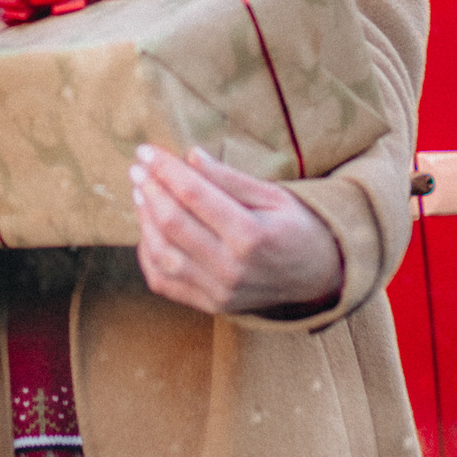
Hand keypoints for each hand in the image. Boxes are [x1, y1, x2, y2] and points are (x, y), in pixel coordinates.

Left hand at [130, 146, 343, 317]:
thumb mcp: (274, 195)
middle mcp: (231, 268)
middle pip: (173, 224)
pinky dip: (148, 256)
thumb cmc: (297, 227)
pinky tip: (146, 231)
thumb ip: (230, 179)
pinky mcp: (211, 305)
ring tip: (139, 193)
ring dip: (144, 221)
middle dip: (150, 190)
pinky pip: (164, 283)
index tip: (147, 150)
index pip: (194, 195)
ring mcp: (219, 291)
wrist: (319, 277)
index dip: (166, 170)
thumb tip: (190, 156)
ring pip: (162, 254)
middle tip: (137, 167)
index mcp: (251, 235)